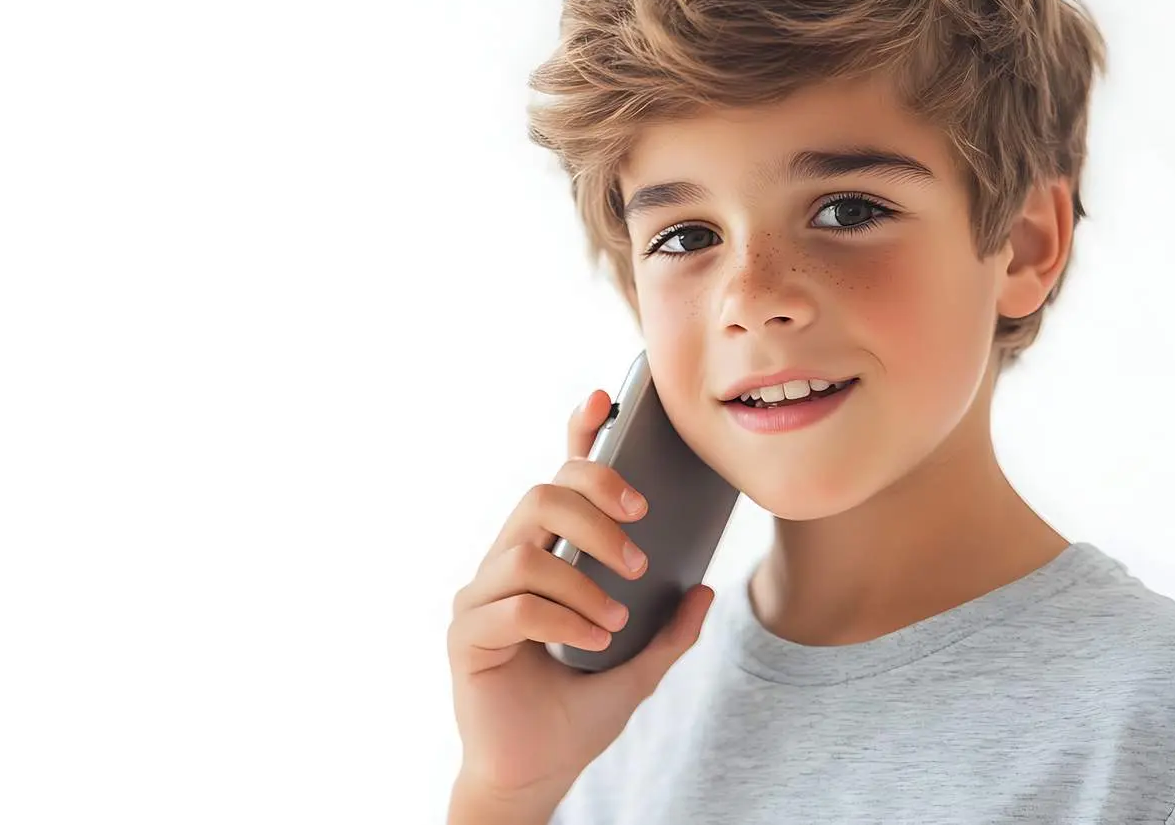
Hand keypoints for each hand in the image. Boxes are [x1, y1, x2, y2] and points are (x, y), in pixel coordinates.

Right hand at [446, 389, 714, 820]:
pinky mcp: (468, 635)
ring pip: (528, 548)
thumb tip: (706, 589)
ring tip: (615, 619)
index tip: (607, 398)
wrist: (535, 776)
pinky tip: (592, 641)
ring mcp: (482, 598)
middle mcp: (507, 565)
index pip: (558, 480)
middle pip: (542, 495)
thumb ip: (669, 630)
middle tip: (640, 551)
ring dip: (583, 578)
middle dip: (597, 507)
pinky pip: (514, 605)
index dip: (579, 435)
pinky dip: (563, 619)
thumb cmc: (575, 716)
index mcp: (545, 558)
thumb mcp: (638, 669)